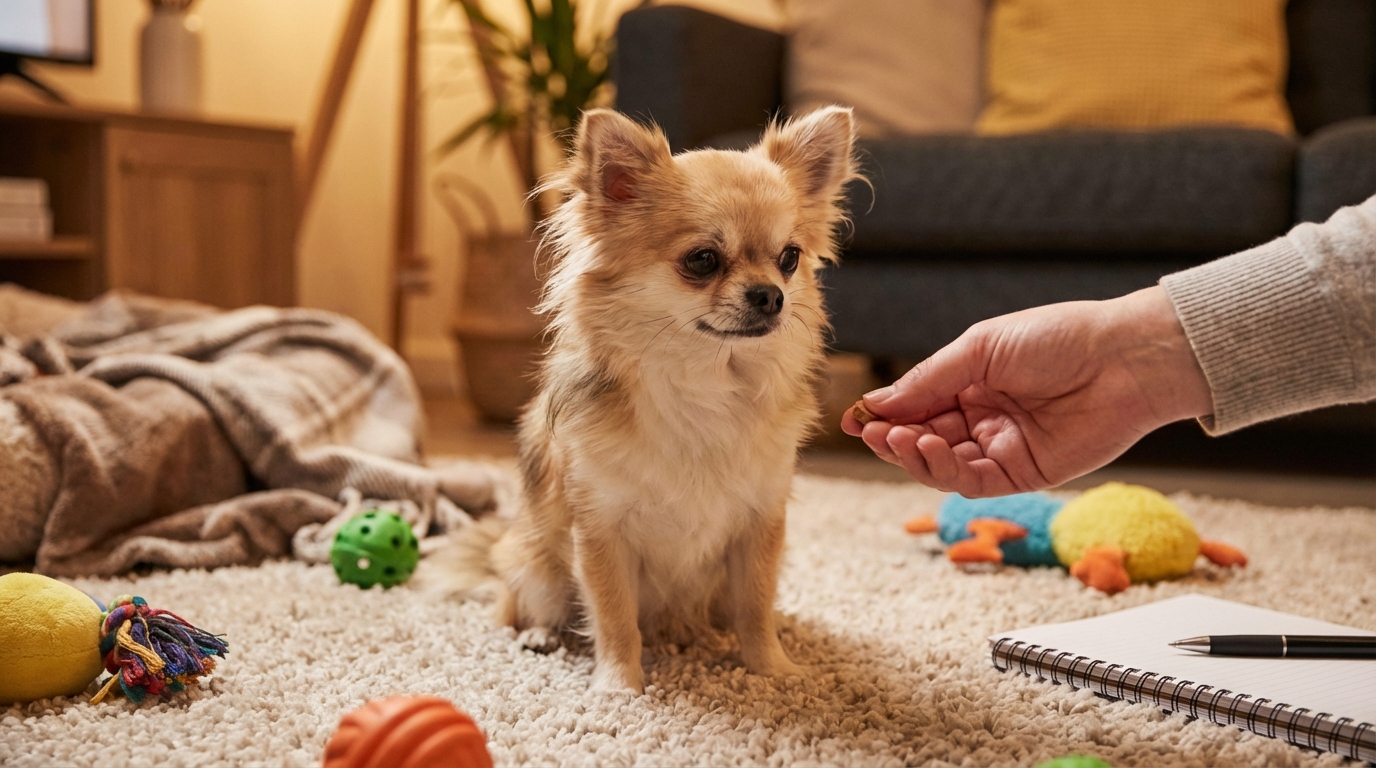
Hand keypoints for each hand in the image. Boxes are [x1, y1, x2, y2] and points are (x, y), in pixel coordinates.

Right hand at [840, 286, 1212, 495]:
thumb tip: (877, 403)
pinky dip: (946, 470)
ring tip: (901, 440)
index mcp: (970, 383)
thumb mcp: (980, 348)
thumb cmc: (1059, 338)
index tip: (857, 419)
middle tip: (873, 433)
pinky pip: (974, 481)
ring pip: (942, 465)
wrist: (1124, 358)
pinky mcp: (1024, 473)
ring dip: (915, 456)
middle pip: (923, 439)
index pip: (916, 406)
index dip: (886, 415)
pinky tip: (930, 450)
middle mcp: (982, 418)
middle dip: (894, 439)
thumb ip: (929, 380)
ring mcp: (1001, 447)